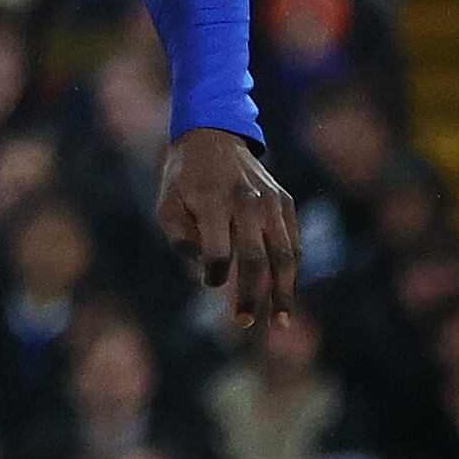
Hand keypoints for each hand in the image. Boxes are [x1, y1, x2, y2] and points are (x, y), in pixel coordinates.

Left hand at [158, 129, 300, 330]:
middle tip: (243, 323)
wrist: (214, 135)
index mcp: (214, 202)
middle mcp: (247, 203)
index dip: (216, 274)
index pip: (220, 251)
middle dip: (251, 294)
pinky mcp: (286, 202)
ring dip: (283, 291)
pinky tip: (286, 291)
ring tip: (279, 320)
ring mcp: (272, 202)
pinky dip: (291, 269)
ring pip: (284, 254)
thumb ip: (179, 236)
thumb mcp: (166, 202)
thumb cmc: (184, 177)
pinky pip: (292, 241)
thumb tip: (204, 267)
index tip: (210, 283)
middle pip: (256, 259)